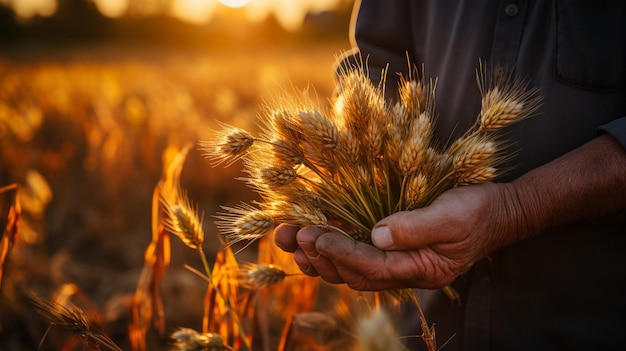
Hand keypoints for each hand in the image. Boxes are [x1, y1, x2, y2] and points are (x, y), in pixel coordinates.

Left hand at [274, 134, 625, 290]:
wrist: (498, 213)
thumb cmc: (477, 212)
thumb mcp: (451, 217)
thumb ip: (415, 227)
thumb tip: (377, 235)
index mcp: (419, 269)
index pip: (371, 266)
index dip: (339, 253)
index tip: (312, 237)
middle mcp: (404, 272)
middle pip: (353, 274)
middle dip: (318, 257)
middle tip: (289, 236)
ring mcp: (398, 264)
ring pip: (350, 270)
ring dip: (318, 257)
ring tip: (289, 240)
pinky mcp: (393, 250)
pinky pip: (357, 259)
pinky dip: (332, 252)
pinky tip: (312, 242)